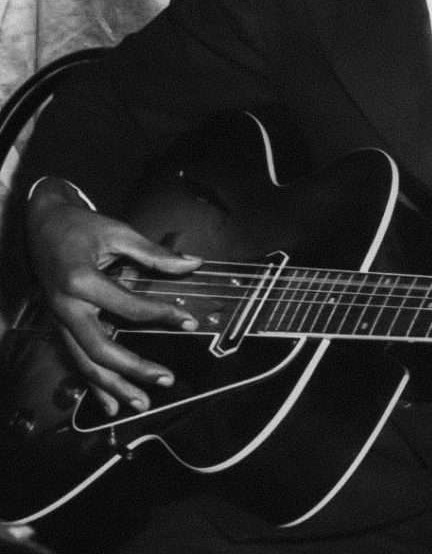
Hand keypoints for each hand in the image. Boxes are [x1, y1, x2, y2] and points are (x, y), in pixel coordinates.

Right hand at [26, 178, 201, 414]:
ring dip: (114, 387)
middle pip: (101, 349)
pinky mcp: (59, 326)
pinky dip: (93, 385)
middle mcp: (66, 306)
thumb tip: (191, 264)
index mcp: (81, 281)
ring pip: (85, 363)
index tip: (189, 322)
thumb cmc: (80, 227)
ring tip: (142, 402)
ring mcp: (59, 320)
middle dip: (134, 368)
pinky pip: (76, 360)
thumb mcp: (119, 232)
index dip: (162, 316)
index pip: (129, 307)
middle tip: (165, 378)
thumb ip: (155, 253)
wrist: (41, 225)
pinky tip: (111, 405)